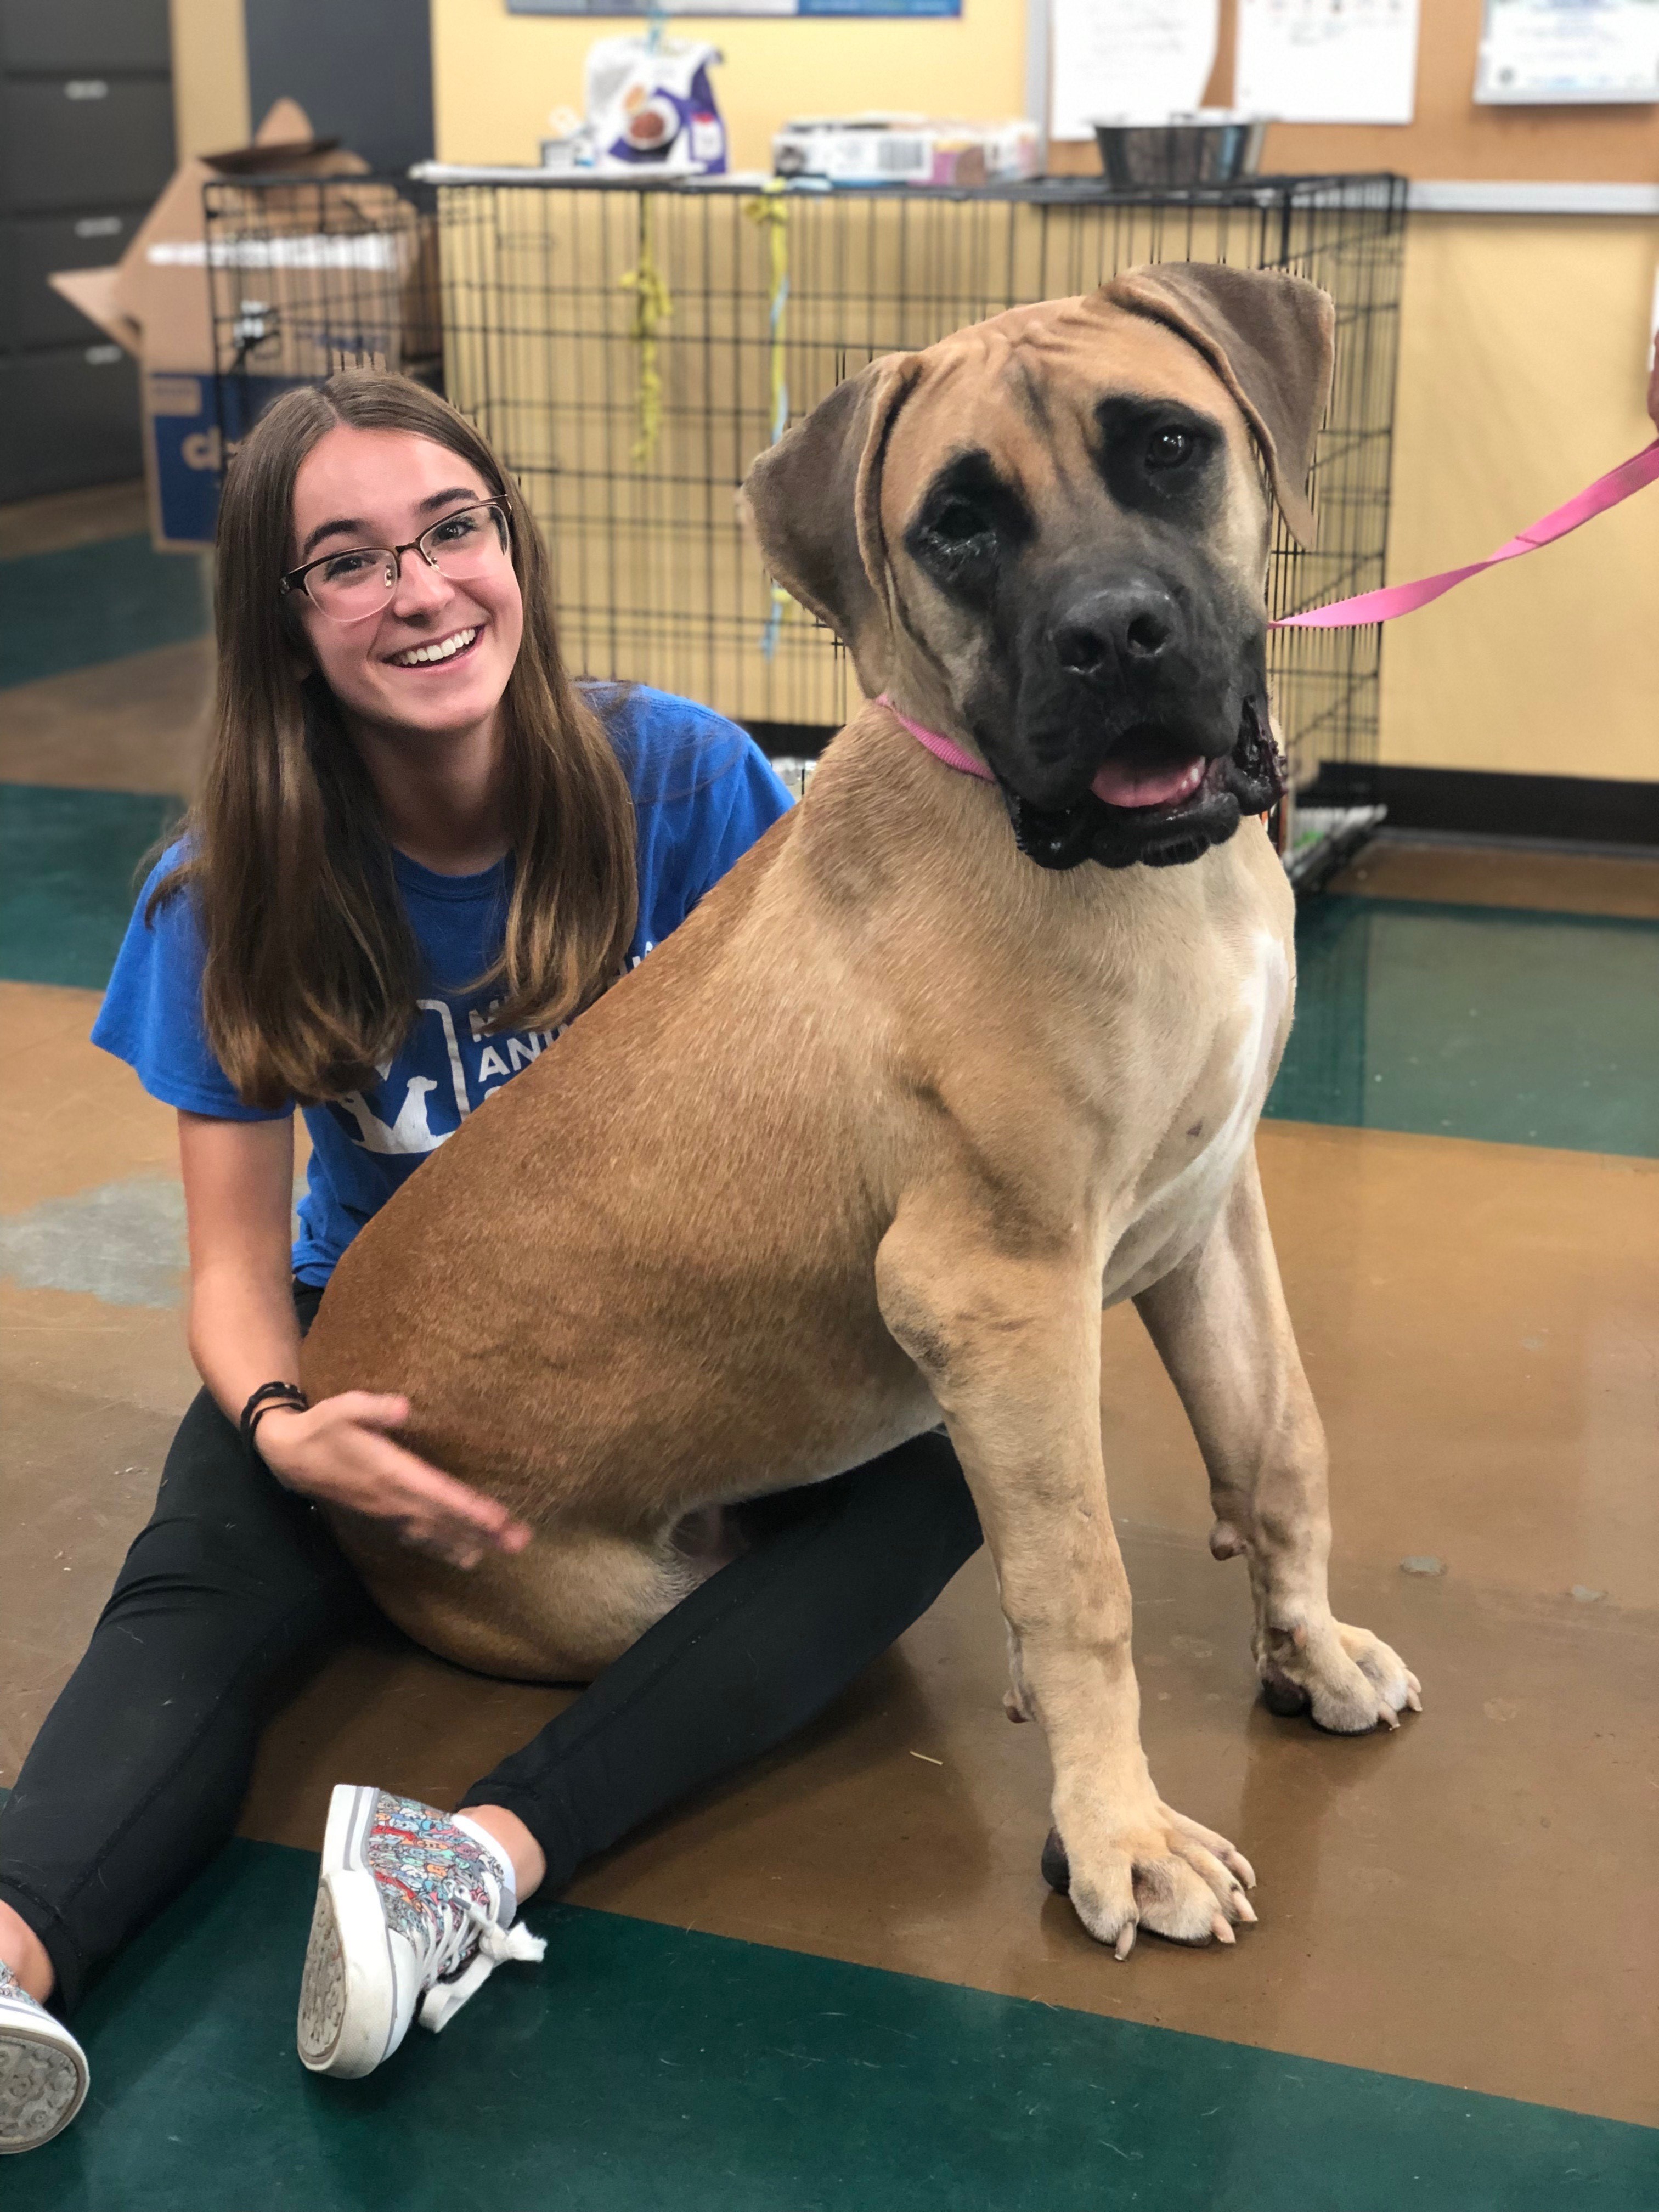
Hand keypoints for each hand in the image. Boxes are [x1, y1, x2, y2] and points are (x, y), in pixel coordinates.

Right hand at [255, 1395, 532, 1568]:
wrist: (290, 1458)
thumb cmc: (324, 1426)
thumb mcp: (344, 1406)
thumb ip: (373, 1407)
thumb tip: (404, 1406)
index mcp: (388, 1471)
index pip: (437, 1493)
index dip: (468, 1507)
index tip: (499, 1518)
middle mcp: (391, 1499)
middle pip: (443, 1519)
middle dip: (482, 1531)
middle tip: (520, 1541)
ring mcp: (386, 1514)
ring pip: (432, 1534)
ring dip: (468, 1543)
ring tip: (502, 1551)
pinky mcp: (381, 1519)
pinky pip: (416, 1539)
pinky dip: (442, 1548)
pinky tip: (466, 1556)